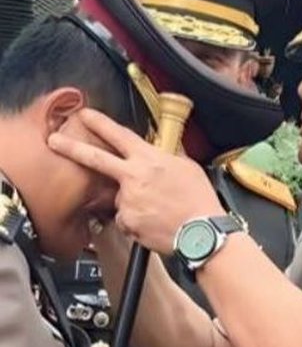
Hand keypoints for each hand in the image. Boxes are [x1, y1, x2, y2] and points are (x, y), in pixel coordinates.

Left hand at [48, 108, 223, 252]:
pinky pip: (126, 220)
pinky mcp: (127, 222)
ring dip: (133, 203)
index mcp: (148, 159)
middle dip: (71, 147)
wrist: (201, 232)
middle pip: (95, 158)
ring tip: (159, 210)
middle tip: (54, 141)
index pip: (118, 135)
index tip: (85, 114)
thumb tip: (161, 154)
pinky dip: (136, 222)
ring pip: (120, 198)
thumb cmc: (199, 200)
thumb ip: (167, 158)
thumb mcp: (187, 167)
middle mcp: (133, 177)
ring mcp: (127, 200)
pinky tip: (155, 223)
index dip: (99, 122)